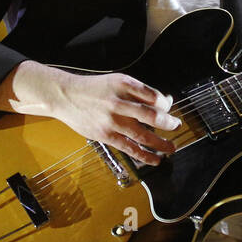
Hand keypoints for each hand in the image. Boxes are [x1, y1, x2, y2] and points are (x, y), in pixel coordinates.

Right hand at [0, 62, 179, 164]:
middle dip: (169, 124)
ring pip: (144, 135)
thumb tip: (162, 102)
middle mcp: (119, 102)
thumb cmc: (93, 89)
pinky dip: (145, 155)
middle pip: (152, 116)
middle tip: (176, 127)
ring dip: (161, 144)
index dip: (166, 105)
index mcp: (124, 84)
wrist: (65, 96)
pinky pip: (130, 148)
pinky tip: (155, 159)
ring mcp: (112, 120)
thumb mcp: (116, 82)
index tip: (168, 110)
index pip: (154, 97)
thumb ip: (138, 92)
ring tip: (171, 148)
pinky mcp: (105, 135)